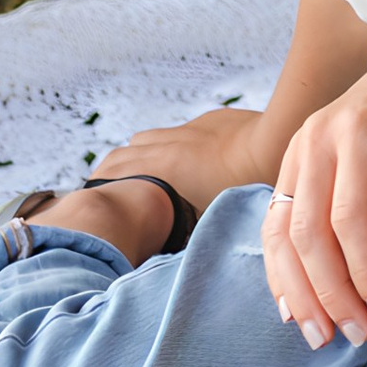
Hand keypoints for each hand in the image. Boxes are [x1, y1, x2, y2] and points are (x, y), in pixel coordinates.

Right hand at [90, 109, 272, 213]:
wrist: (278, 141)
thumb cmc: (248, 185)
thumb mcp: (209, 217)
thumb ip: (182, 230)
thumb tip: (167, 246)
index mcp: (163, 166)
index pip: (111, 170)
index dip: (96, 185)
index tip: (88, 200)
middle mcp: (169, 142)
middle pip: (122, 153)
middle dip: (110, 171)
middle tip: (105, 190)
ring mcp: (189, 128)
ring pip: (147, 139)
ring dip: (138, 156)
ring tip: (140, 176)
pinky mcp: (211, 120)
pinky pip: (178, 132)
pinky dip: (169, 146)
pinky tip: (183, 160)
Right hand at [262, 37, 366, 347]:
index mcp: (362, 133)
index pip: (351, 219)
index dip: (364, 274)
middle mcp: (318, 138)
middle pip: (308, 231)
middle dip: (329, 292)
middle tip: (353, 336)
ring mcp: (298, 147)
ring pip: (281, 231)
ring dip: (298, 289)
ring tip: (319, 335)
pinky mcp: (291, 160)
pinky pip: (274, 221)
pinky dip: (280, 267)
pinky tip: (293, 305)